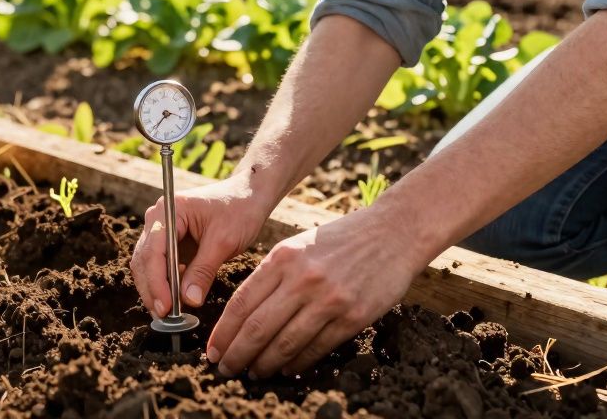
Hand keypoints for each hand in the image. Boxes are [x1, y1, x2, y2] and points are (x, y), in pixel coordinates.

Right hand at [130, 175, 273, 316]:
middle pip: (144, 259)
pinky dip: (166, 283)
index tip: (166, 307)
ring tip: (170, 313)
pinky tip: (178, 298)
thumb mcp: (224, 241)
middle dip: (152, 289)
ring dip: (156, 289)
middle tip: (165, 316)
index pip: (153, 251)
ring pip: (148, 265)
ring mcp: (163, 229)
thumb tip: (189, 301)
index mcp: (169, 210)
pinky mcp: (171, 241)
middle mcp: (159, 218)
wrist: (250, 195)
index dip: (157, 282)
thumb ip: (203, 271)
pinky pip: (161, 265)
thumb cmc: (239, 209)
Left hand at [206, 206, 425, 377]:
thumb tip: (243, 314)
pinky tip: (286, 368)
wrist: (393, 233)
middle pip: (258, 328)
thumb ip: (271, 275)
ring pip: (285, 343)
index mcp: (282, 258)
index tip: (213, 349)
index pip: (242, 303)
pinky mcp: (353, 316)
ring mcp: (329, 299)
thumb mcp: (297, 245)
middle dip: (237, 354)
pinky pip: (317, 348)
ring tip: (254, 372)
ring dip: (265, 364)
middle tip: (226, 368)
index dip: (223, 332)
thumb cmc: (340, 239)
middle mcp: (303, 279)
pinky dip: (297, 363)